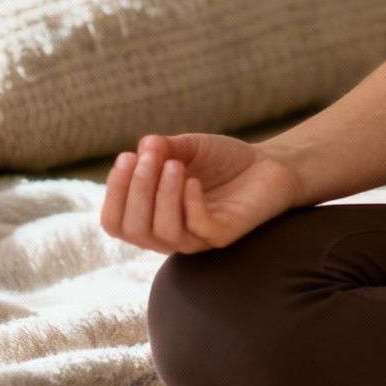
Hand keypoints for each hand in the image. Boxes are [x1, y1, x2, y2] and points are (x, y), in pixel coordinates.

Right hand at [99, 132, 303, 253]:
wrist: (270, 164)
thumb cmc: (224, 160)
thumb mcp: (189, 148)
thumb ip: (163, 148)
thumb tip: (142, 146)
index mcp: (152, 217)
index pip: (116, 222)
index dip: (114, 193)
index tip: (127, 156)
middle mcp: (170, 234)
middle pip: (134, 229)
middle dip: (136, 190)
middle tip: (151, 157)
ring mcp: (197, 238)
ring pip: (163, 232)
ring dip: (162, 195)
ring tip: (175, 164)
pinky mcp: (223, 236)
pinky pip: (198, 229)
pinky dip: (190, 204)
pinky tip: (194, 181)